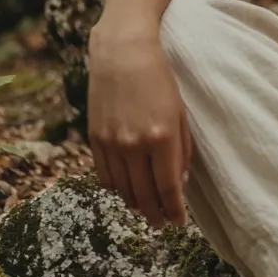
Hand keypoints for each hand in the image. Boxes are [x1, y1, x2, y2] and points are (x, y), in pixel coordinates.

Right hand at [87, 25, 191, 229]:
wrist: (123, 53)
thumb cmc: (160, 78)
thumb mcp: (181, 111)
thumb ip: (182, 148)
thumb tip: (180, 182)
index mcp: (162, 137)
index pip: (169, 188)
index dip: (174, 210)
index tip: (179, 223)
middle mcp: (134, 145)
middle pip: (144, 194)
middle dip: (155, 213)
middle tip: (162, 222)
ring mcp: (111, 143)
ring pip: (123, 189)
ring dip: (136, 204)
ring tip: (146, 209)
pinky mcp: (94, 139)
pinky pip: (104, 176)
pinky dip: (116, 188)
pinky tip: (126, 190)